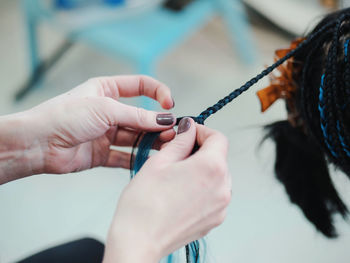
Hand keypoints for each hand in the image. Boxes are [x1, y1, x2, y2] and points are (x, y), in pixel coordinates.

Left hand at [0, 75, 175, 183]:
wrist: (37, 144)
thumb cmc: (64, 116)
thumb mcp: (105, 109)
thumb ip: (137, 116)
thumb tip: (165, 120)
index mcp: (107, 90)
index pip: (140, 86)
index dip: (158, 92)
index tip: (170, 105)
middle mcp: (108, 111)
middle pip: (140, 115)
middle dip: (157, 124)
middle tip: (172, 133)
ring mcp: (106, 133)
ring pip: (135, 137)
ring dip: (151, 142)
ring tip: (166, 147)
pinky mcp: (102, 153)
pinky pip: (124, 156)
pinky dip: (137, 159)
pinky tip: (149, 161)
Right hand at [103, 118, 230, 262]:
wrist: (139, 241)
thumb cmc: (144, 205)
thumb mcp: (159, 162)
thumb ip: (180, 141)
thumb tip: (189, 129)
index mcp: (211, 168)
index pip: (218, 138)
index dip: (202, 131)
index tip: (189, 133)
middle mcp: (222, 188)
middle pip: (218, 157)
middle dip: (199, 150)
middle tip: (176, 152)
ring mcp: (221, 206)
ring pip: (216, 175)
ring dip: (200, 169)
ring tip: (176, 174)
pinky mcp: (215, 219)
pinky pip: (214, 194)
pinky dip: (201, 187)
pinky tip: (180, 190)